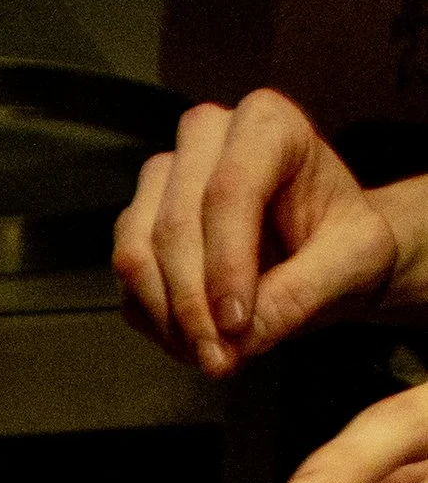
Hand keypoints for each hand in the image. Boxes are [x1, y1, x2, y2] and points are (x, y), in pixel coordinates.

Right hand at [113, 89, 399, 378]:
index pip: (228, 191)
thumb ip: (303, 292)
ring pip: (137, 249)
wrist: (324, 250)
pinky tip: (194, 341)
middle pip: (176, 224)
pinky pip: (126, 278)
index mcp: (268, 124)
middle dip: (193, 304)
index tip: (237, 327)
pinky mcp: (139, 221)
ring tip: (210, 356)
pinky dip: (155, 319)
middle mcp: (206, 137)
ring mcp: (164, 178)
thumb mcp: (354, 262)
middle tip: (221, 359)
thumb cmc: (345, 240)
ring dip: (167, 316)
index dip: (226, 265)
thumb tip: (236, 338)